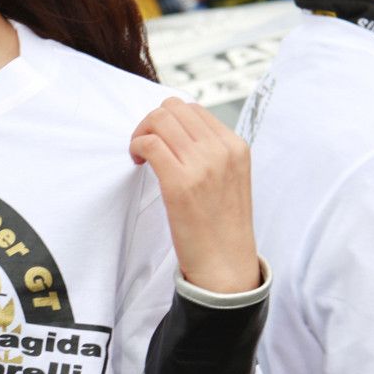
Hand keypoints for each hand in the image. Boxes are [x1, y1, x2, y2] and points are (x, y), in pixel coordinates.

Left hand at [130, 97, 260, 293]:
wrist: (226, 265)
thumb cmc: (222, 227)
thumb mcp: (230, 180)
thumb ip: (212, 154)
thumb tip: (179, 134)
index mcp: (236, 146)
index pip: (194, 110)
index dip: (169, 120)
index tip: (160, 141)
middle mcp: (221, 150)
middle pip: (174, 108)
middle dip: (151, 122)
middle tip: (144, 146)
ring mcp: (202, 165)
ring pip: (160, 120)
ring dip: (141, 133)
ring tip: (139, 155)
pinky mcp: (180, 183)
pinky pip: (150, 145)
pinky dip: (136, 147)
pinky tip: (137, 164)